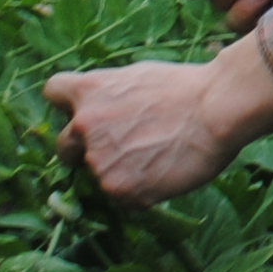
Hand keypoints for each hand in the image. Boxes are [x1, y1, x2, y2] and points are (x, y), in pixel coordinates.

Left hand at [45, 34, 272, 204]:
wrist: (218, 110)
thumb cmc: (189, 88)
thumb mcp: (140, 75)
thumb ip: (110, 94)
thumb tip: (103, 107)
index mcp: (90, 91)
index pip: (54, 91)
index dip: (68, 104)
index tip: (85, 110)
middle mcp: (84, 126)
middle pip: (63, 145)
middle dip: (82, 148)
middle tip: (118, 147)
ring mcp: (99, 162)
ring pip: (95, 174)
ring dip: (117, 170)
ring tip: (155, 158)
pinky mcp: (119, 190)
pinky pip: (119, 196)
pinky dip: (138, 190)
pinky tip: (163, 173)